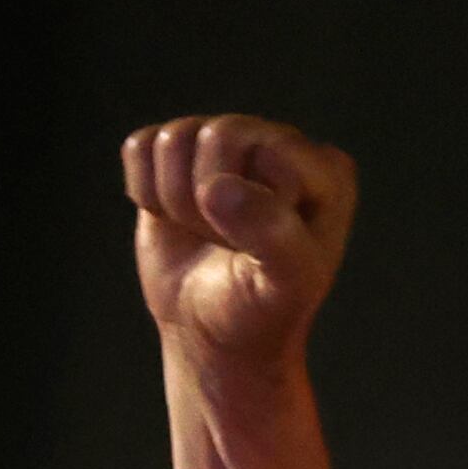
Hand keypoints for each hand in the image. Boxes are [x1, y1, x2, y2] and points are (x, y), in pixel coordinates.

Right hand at [123, 114, 354, 384]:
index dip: (248, 206)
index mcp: (327, 169)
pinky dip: (144, 190)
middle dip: (206, 204)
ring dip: (173, 200)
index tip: (257, 249)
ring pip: (174, 138)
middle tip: (223, 244)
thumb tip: (219, 185)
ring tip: (200, 232)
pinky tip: (172, 217)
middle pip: (217, 135)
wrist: (212, 333)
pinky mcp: (179, 154)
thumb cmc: (259, 310)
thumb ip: (270, 233)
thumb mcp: (284, 284)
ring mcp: (227, 143)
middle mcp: (280, 143)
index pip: (269, 152)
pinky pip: (140, 146)